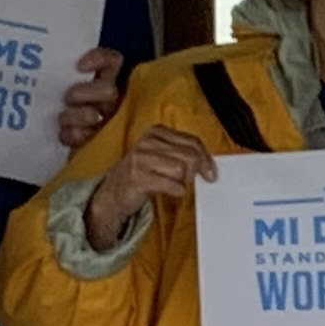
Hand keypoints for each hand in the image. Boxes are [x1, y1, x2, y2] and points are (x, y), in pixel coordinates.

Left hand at [55, 48, 126, 150]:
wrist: (44, 147)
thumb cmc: (49, 107)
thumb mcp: (53, 85)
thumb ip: (61, 76)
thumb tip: (58, 67)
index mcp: (101, 82)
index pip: (111, 62)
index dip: (99, 60)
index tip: (79, 66)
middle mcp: (108, 102)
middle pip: (108, 90)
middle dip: (88, 93)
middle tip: (68, 97)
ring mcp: (104, 124)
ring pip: (98, 114)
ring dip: (78, 116)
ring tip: (62, 120)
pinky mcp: (95, 144)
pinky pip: (87, 138)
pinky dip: (74, 135)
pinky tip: (64, 135)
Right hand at [84, 122, 218, 248]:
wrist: (113, 193)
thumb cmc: (141, 173)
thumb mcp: (160, 155)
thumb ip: (182, 153)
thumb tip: (208, 163)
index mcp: (156, 132)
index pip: (192, 141)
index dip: (206, 158)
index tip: (211, 172)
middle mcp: (148, 142)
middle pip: (190, 155)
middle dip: (196, 171)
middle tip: (193, 180)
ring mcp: (141, 159)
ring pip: (182, 169)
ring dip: (183, 181)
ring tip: (173, 184)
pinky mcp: (138, 177)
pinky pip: (172, 184)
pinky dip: (176, 190)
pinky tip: (171, 191)